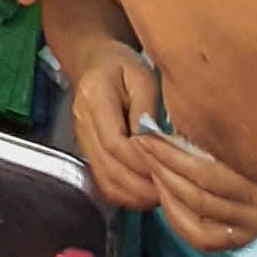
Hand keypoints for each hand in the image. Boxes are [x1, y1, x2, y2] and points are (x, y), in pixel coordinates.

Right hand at [69, 42, 161, 211]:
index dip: (143, 162)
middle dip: (143, 185)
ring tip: (163, 194)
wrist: (94, 61)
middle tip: (174, 190)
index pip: (115, 143)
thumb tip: (155, 145)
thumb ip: (146, 110)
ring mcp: (81, 140)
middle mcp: (82, 123)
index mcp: (94, 98)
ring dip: (135, 194)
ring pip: (105, 180)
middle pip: (109, 167)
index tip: (170, 169)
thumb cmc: (122, 65)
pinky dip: (125, 194)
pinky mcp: (87, 152)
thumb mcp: (142, 77)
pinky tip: (147, 193)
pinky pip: (103, 182)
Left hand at [135, 131, 256, 252]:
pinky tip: (163, 195)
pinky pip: (202, 236)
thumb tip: (167, 124)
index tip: (147, 135)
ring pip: (198, 212)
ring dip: (165, 186)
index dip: (170, 152)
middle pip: (199, 191)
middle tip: (141, 146)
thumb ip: (215, 133)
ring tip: (148, 164)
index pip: (206, 170)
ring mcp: (256, 229)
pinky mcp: (246, 241)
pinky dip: (176, 216)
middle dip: (163, 166)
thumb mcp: (248, 134)